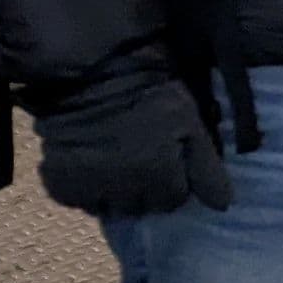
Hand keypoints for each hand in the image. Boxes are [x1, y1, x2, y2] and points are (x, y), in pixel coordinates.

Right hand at [35, 69, 230, 218]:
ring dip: (115, 193)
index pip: (173, 200)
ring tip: (114, 165)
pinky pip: (78, 200)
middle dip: (144, 190)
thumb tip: (222, 207)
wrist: (91, 73)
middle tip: (139, 161)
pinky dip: (84, 188)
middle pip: (141, 207)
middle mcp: (124, 191)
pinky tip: (90, 166)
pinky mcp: (60, 185)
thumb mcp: (189, 123)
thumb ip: (207, 168)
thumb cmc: (150, 94)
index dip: (172, 181)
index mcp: (158, 176)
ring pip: (110, 208)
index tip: (166, 161)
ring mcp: (90, 189)